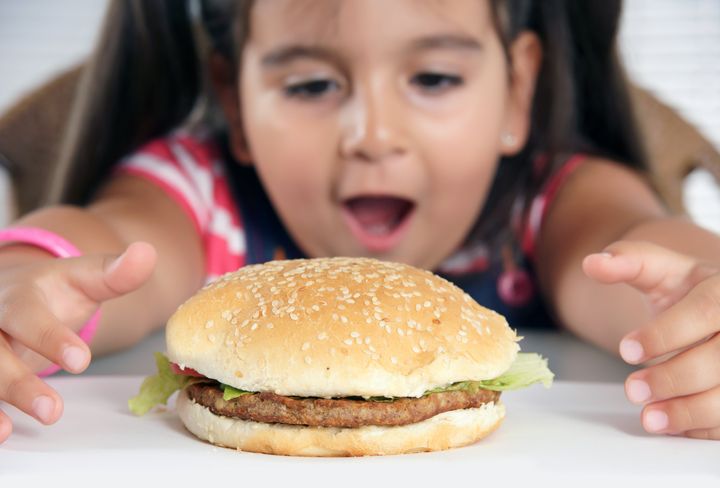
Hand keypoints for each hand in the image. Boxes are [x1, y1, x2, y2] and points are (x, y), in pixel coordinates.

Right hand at [0, 242, 155, 442]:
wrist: (11, 291)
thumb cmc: (53, 291)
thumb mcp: (85, 278)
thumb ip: (116, 273)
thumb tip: (147, 253)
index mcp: (18, 296)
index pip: (27, 315)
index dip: (51, 338)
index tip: (81, 361)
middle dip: (17, 381)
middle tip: (52, 409)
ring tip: (8, 431)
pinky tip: (0, 434)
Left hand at [583, 241, 719, 438]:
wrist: (713, 310)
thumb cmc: (686, 291)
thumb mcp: (658, 270)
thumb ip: (626, 262)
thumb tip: (592, 263)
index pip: (703, 312)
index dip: (664, 335)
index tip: (626, 351)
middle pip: (718, 360)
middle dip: (672, 378)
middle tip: (631, 389)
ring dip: (687, 411)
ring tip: (648, 418)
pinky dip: (698, 425)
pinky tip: (670, 425)